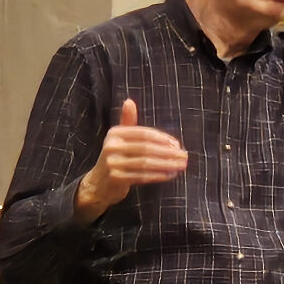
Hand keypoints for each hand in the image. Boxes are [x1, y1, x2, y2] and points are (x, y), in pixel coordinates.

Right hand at [74, 98, 187, 221]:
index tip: (177, 144)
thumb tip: (129, 101)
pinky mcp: (116, 178)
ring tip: (181, 166)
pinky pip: (142, 176)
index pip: (143, 133)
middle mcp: (111, 146)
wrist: (100, 182)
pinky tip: (170, 175)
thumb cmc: (116, 157)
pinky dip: (158, 176)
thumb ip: (128, 121)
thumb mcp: (119, 138)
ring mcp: (112, 163)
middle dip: (168, 153)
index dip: (162, 138)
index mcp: (115, 133)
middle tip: (184, 156)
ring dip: (166, 165)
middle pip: (146, 148)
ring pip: (145, 163)